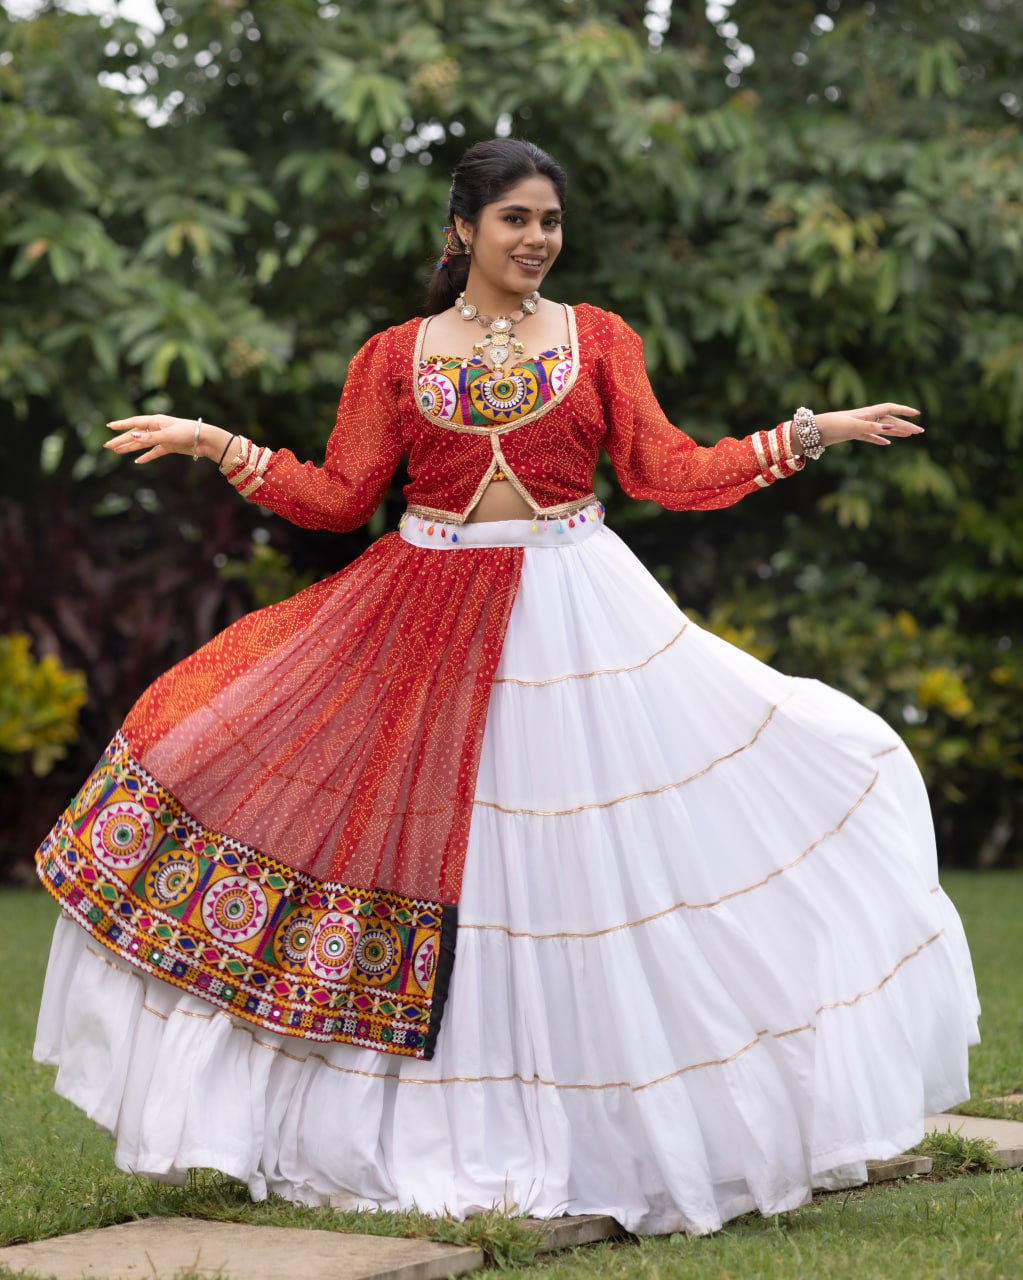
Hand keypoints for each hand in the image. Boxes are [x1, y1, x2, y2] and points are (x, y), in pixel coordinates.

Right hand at [104, 414, 229, 463]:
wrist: (205, 440)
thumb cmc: (188, 432)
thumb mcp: (168, 435)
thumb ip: (150, 437)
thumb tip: (133, 436)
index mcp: (155, 421)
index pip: (134, 422)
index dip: (121, 425)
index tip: (109, 426)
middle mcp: (157, 428)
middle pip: (136, 435)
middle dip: (121, 440)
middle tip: (107, 446)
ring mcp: (162, 438)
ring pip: (142, 443)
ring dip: (130, 448)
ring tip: (117, 451)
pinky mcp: (169, 446)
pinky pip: (154, 452)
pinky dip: (146, 456)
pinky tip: (137, 461)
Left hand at [814, 403, 922, 448]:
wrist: (812, 431)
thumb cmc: (830, 425)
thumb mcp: (851, 426)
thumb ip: (870, 428)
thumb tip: (889, 429)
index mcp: (866, 413)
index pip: (890, 409)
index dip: (904, 411)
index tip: (917, 414)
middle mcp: (865, 418)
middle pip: (890, 421)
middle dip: (905, 425)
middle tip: (920, 432)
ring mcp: (859, 426)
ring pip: (883, 429)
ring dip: (897, 432)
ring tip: (910, 435)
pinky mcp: (853, 434)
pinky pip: (871, 437)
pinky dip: (880, 439)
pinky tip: (887, 443)